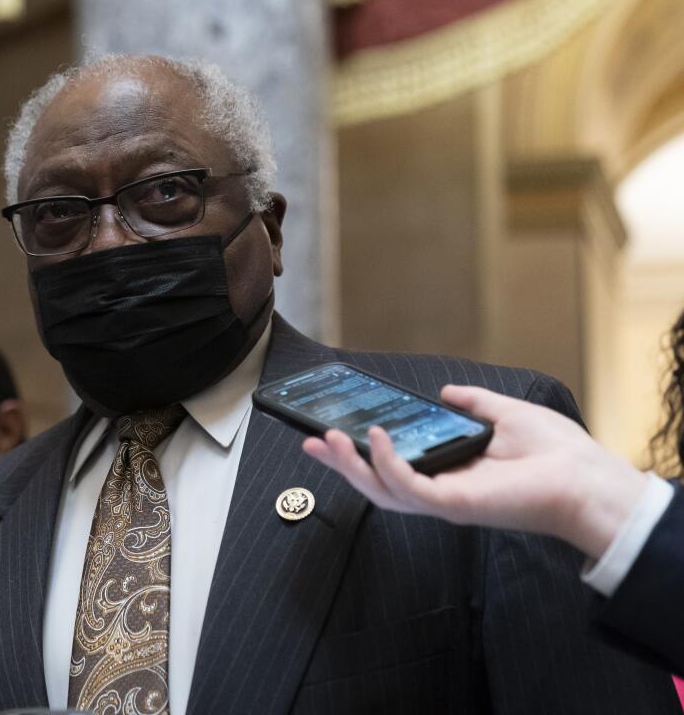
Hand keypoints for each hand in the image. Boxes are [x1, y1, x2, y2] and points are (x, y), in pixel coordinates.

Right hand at [301, 385, 648, 559]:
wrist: (586, 479)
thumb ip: (473, 403)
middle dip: (339, 464)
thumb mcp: (505, 414)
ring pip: (380, 490)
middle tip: (310, 443)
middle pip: (376, 482)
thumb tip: (448, 392)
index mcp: (450, 471)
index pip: (393, 466)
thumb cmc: (556, 453)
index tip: (329, 434)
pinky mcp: (452, 503)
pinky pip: (406, 486)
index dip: (359, 453)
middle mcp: (441, 489)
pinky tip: (374, 439)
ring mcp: (444, 498)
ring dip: (350, 466)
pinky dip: (385, 463)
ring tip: (328, 439)